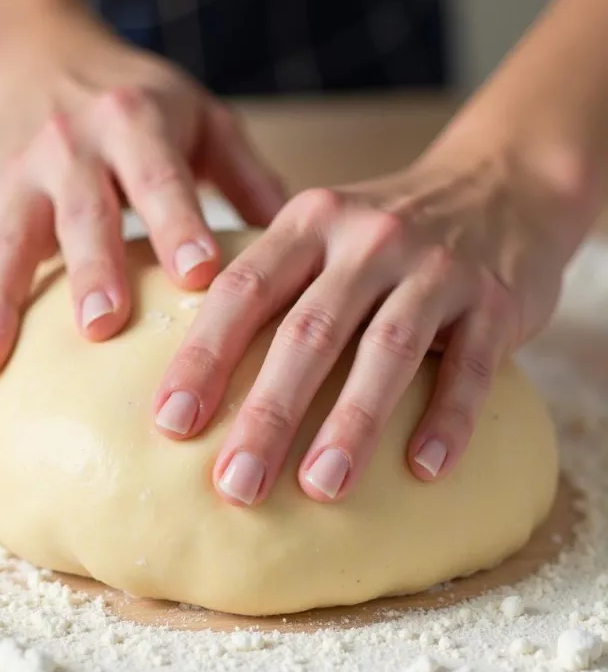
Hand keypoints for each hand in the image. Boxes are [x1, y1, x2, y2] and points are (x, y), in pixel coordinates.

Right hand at [0, 0, 284, 378]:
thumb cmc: (138, 100)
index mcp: (135, 125)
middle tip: (103, 326)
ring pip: (5, 247)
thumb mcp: (202, 116)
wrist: (36, 57)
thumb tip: (303, 247)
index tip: (199, 277)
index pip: (161, 179)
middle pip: (81, 214)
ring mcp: (19, 182)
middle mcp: (71, 149)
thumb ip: (249, 176)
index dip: (178, 224)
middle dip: (90, 270)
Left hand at [154, 142, 587, 504]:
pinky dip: (447, 417)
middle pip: (309, 331)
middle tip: (235, 483)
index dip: (204, 358)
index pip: (243, 291)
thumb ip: (270, 284)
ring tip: (320, 488)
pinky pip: (470, 365)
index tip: (171, 423)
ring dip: (352, 424)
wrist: (499, 183)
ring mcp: (435, 267)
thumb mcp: (322, 230)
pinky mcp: (495, 299)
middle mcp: (367, 239)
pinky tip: (424, 468)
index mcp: (309, 224)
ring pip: (387, 349)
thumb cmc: (386, 232)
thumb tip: (198, 373)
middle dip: (268, 413)